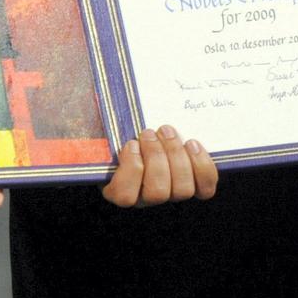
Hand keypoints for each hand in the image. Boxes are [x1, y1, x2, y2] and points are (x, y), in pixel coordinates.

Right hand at [99, 125, 217, 207]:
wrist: (148, 135)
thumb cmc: (121, 131)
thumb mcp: (107, 131)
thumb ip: (102, 126)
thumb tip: (91, 99)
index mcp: (119, 190)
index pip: (125, 197)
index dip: (131, 170)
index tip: (130, 143)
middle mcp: (146, 198)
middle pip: (158, 193)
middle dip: (157, 158)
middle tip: (151, 132)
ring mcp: (171, 194)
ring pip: (182, 190)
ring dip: (176, 156)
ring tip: (168, 132)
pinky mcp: (194, 186)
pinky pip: (205, 188)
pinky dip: (201, 166)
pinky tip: (192, 143)